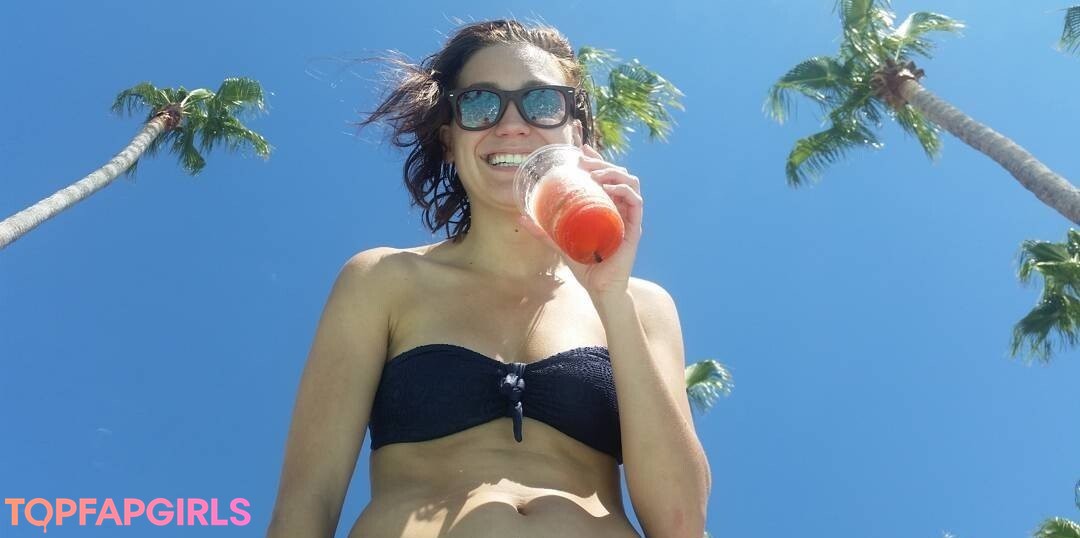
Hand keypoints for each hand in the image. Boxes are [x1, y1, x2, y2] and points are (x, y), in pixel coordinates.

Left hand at [516, 143, 642, 299]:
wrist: (600, 289)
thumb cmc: (585, 265)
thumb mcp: (561, 243)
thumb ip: (543, 231)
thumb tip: (520, 218)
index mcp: (606, 207)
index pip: (605, 176)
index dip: (597, 159)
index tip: (581, 149)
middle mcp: (619, 208)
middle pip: (618, 174)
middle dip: (602, 162)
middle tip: (583, 161)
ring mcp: (628, 217)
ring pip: (630, 183)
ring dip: (614, 172)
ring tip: (595, 173)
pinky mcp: (634, 228)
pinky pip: (636, 202)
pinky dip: (624, 190)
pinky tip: (609, 188)